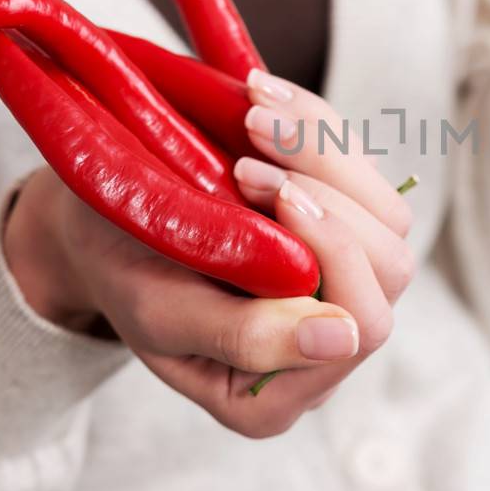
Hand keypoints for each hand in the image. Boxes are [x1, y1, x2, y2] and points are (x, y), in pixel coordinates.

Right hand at [3, 70, 412, 437]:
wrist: (99, 227)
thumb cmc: (122, 276)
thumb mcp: (161, 313)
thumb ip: (246, 337)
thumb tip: (343, 338)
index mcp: (281, 394)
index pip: (359, 324)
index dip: (331, 248)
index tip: (262, 185)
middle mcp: (326, 345)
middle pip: (390, 268)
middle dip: (329, 194)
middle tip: (248, 145)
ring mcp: (341, 283)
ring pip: (388, 215)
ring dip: (325, 152)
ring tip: (253, 111)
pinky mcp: (340, 224)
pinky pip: (362, 172)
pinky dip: (318, 127)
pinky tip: (263, 96)